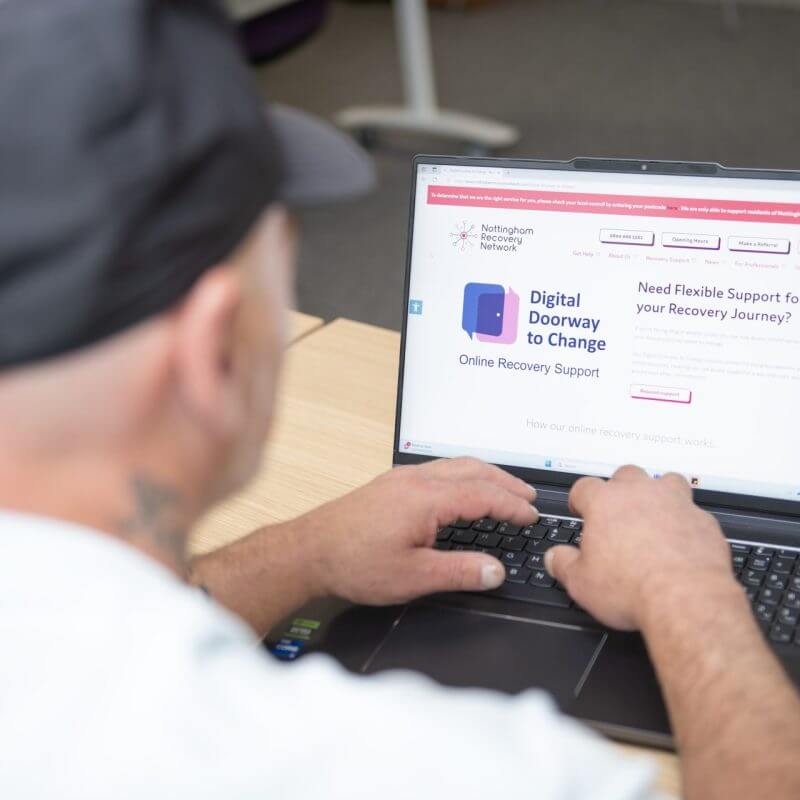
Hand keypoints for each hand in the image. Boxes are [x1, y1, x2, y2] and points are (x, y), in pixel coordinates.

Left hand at [300, 458, 537, 604]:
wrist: (309, 550)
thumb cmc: (353, 562)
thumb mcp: (412, 577)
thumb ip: (459, 572)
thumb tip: (495, 571)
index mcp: (426, 499)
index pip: (483, 495)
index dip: (512, 506)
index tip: (531, 516)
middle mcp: (415, 480)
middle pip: (473, 470)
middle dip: (505, 482)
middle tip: (528, 497)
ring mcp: (401, 478)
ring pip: (455, 465)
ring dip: (485, 474)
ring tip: (504, 488)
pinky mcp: (390, 483)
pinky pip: (437, 468)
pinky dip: (463, 474)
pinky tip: (462, 488)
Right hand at [544, 465, 733, 629]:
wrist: (685, 599)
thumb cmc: (633, 588)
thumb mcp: (581, 583)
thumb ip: (563, 564)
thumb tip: (555, 558)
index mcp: (605, 503)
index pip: (584, 487)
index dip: (579, 499)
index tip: (580, 510)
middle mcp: (641, 495)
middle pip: (626, 475)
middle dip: (620, 489)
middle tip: (617, 513)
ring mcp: (676, 504)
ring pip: (666, 482)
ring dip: (659, 494)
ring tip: (654, 516)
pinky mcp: (704, 522)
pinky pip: (693, 512)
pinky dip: (686, 522)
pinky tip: (681, 542)